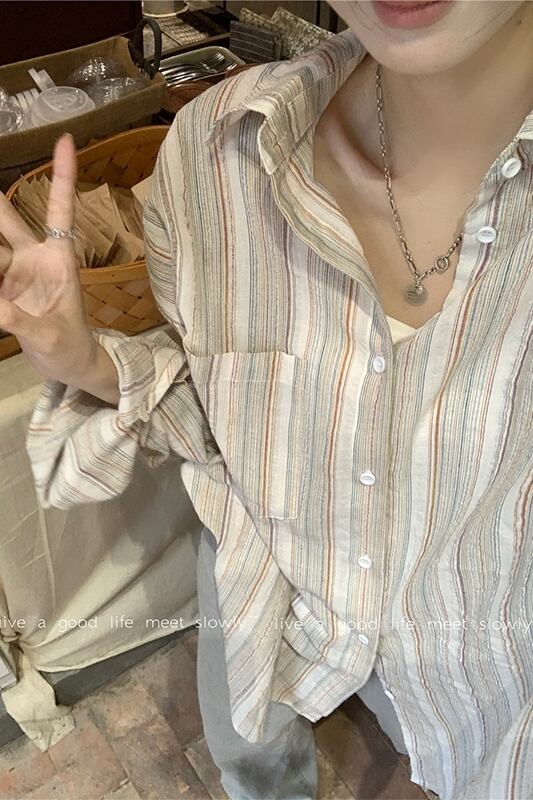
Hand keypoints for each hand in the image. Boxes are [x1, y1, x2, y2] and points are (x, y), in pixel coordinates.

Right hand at [0, 132, 97, 384]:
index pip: (60, 211)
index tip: (65, 140)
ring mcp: (15, 273)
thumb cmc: (71, 348)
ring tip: (3, 286)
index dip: (62, 177)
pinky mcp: (2, 289)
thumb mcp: (50, 337)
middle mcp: (35, 258)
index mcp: (59, 260)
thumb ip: (20, 322)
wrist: (69, 365)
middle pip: (5, 220)